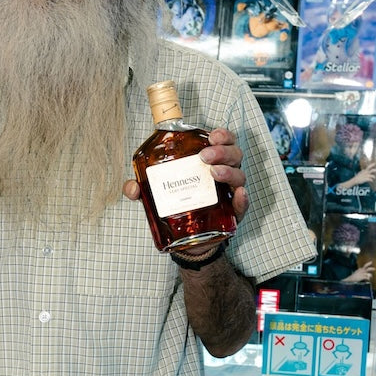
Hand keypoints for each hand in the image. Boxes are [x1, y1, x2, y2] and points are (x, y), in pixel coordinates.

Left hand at [122, 127, 247, 222]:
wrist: (187, 240)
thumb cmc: (177, 206)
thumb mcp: (157, 194)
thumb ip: (143, 189)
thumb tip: (132, 188)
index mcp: (209, 162)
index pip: (223, 141)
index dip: (222, 135)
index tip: (211, 136)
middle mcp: (223, 174)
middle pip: (234, 155)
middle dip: (222, 152)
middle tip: (204, 157)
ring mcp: (229, 194)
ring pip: (239, 177)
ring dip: (229, 172)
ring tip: (214, 173)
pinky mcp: (232, 215)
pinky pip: (243, 206)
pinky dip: (243, 200)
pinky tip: (238, 195)